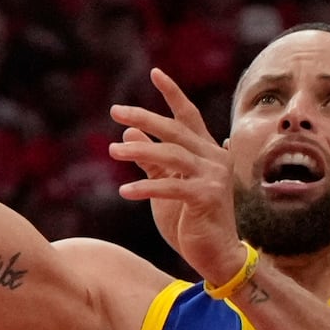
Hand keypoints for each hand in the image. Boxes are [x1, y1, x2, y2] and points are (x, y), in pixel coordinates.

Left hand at [110, 69, 247, 288]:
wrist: (217, 256)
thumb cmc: (191, 221)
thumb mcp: (167, 185)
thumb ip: (152, 160)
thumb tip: (129, 133)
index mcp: (208, 152)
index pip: (189, 116)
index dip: (172, 94)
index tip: (154, 73)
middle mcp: (215, 158)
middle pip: (176, 130)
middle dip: (145, 117)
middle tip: (116, 110)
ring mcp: (214, 177)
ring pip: (172, 154)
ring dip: (140, 152)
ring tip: (112, 151)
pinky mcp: (207, 197)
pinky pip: (171, 186)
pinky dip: (146, 188)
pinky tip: (124, 192)